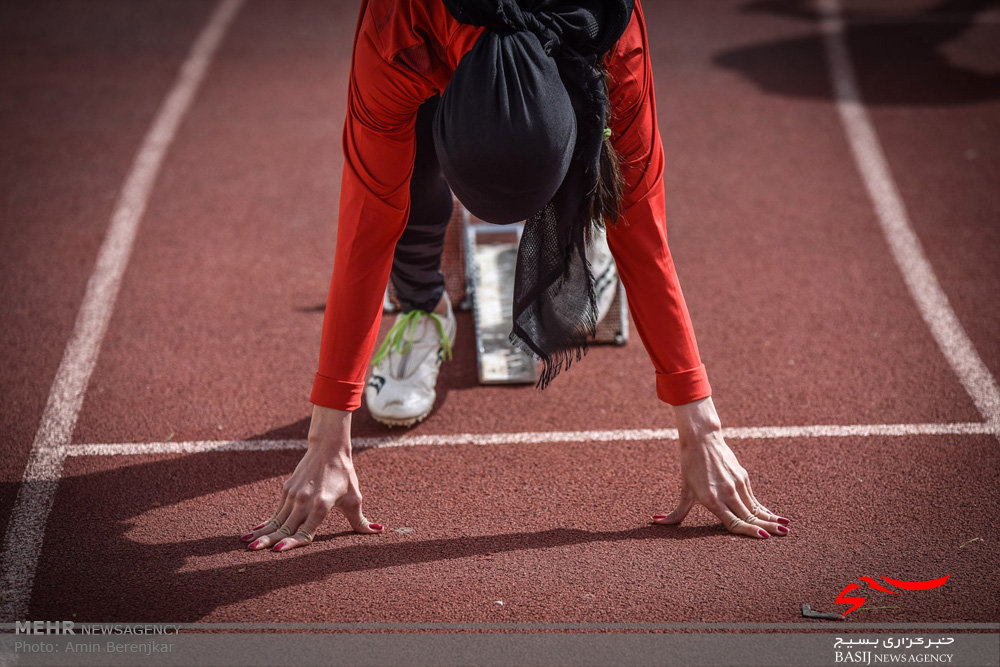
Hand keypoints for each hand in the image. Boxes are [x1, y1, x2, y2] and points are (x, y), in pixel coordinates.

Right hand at [240, 405, 383, 551]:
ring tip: (247, 543)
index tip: (278, 552)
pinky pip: (275, 511)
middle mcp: (304, 501)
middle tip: (252, 551)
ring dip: (261, 532)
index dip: (292, 543)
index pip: (305, 530)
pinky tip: (254, 531)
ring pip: (276, 519)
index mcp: (321, 506)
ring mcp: (293, 495)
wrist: (328, 449)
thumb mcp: (354, 498)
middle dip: (268, 540)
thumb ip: (361, 521)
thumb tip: (378, 532)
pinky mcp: (287, 490)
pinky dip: (265, 522)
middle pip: (284, 527)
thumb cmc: (344, 476)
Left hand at [653, 397, 789, 538]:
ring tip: (784, 528)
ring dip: (771, 518)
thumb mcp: (684, 491)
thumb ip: (676, 512)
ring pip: (756, 507)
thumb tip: (656, 522)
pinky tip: (773, 515)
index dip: (749, 531)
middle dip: (767, 528)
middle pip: (751, 516)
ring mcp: (737, 484)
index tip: (763, 538)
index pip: (734, 522)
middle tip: (783, 536)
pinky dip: (764, 508)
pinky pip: (755, 498)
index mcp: (712, 500)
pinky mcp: (743, 477)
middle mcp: (727, 493)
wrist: (702, 439)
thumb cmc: (690, 466)